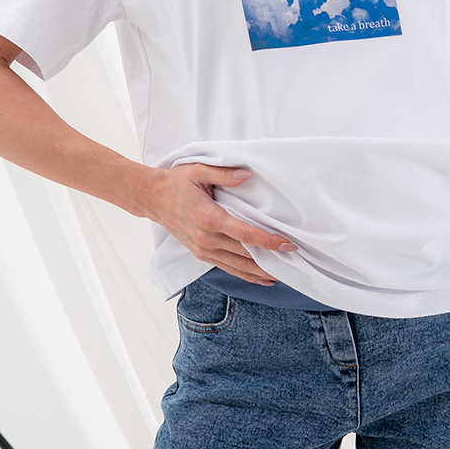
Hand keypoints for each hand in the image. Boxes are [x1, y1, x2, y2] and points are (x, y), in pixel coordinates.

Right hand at [145, 163, 296, 284]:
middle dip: (271, 259)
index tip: (288, 244)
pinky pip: (228, 268)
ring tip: (286, 273)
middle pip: (245, 255)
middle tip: (297, 260)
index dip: (268, 241)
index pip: (245, 234)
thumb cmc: (177, 182)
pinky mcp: (201, 254)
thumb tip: (247, 175)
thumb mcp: (198, 170)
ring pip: (238, 266)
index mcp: (209, 218)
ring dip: (262, 271)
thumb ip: (224, 173)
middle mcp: (206, 238)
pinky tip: (264, 278)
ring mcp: (203, 249)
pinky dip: (247, 275)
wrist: (153, 198)